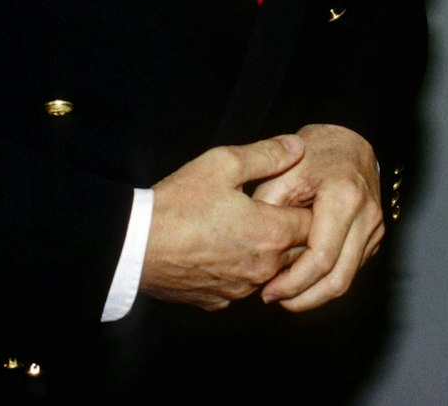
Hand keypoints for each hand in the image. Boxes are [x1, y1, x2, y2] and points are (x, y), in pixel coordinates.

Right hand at [139, 136, 313, 309]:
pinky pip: (240, 286)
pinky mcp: (216, 301)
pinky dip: (238, 270)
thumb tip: (297, 147)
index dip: (307, 206)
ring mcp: (239, 289)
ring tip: (246, 229)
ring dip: (266, 254)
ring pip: (270, 272)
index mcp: (271, 233)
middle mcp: (262, 268)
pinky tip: (222, 251)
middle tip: (274, 209)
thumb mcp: (223, 163)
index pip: (314, 224)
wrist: (133, 246)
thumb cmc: (178, 203)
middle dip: (292, 232)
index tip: (296, 194)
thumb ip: (267, 154)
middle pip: (297, 252)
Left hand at [252, 123, 385, 311]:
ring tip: (283, 292)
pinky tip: (300, 277)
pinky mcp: (373, 238)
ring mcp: (375, 229)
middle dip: (303, 298)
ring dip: (313, 294)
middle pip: (338, 280)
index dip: (292, 283)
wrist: (349, 142)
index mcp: (344, 199)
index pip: (320, 258)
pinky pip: (350, 270)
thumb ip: (266, 210)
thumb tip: (253, 251)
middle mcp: (367, 217)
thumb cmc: (314, 153)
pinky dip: (324, 280)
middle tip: (274, 299)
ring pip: (346, 281)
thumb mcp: (282, 174)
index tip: (267, 290)